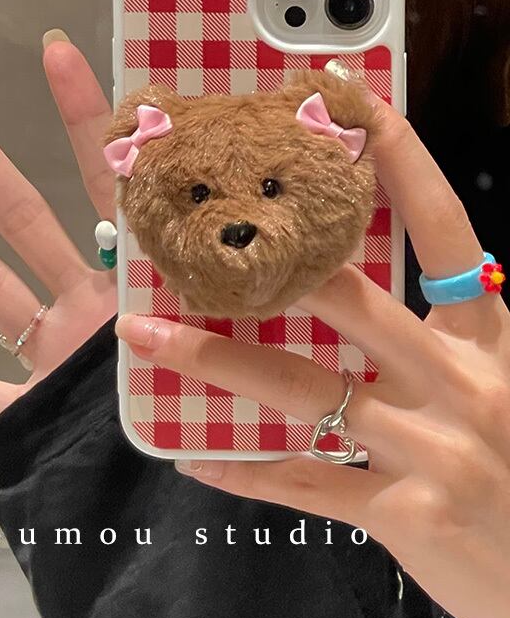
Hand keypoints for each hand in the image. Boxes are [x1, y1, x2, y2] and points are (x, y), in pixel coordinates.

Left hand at [115, 71, 509, 617]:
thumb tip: (374, 289)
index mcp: (489, 340)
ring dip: (215, 360)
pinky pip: (305, 484)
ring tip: (145, 334)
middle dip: (270, 262)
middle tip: (195, 229)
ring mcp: (429, 449)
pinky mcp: (402, 513)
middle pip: (349, 300)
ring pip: (303, 389)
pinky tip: (192, 460)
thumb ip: (454, 336)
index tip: (352, 103)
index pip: (444, 231)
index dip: (400, 161)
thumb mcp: (506, 382)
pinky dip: (245, 473)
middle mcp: (460, 381)